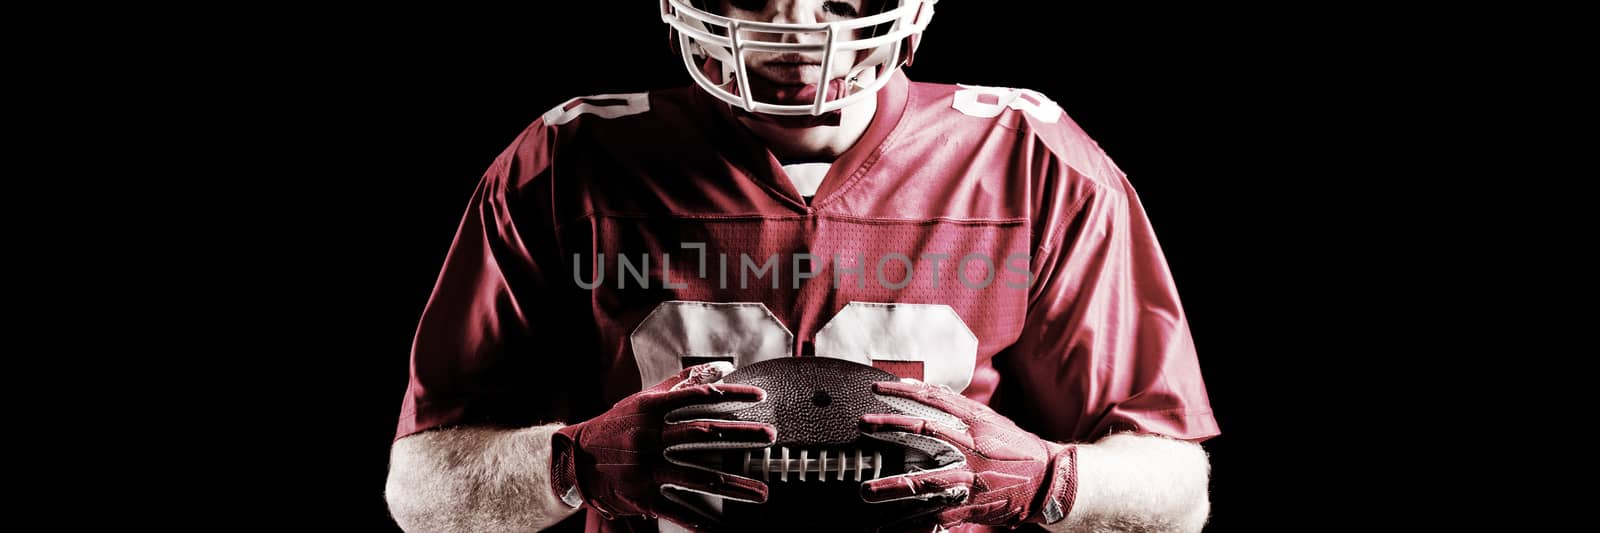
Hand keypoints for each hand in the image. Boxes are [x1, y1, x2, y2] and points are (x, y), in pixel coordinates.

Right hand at [551, 362, 776, 529]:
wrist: (576, 457)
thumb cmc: (618, 424)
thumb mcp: (645, 398)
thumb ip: (683, 382)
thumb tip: (722, 368)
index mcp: (651, 408)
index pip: (698, 397)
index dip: (731, 395)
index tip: (759, 396)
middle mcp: (649, 436)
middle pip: (703, 435)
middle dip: (741, 435)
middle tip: (771, 437)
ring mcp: (646, 467)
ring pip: (697, 476)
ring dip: (733, 485)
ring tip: (761, 493)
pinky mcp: (641, 495)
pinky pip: (675, 509)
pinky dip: (699, 521)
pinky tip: (720, 528)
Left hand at [859, 379, 1077, 530]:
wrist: (1049, 480)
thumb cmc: (1016, 448)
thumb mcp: (990, 420)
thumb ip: (957, 407)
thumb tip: (922, 388)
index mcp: (977, 421)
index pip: (935, 397)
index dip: (904, 390)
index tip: (877, 386)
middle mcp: (972, 446)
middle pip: (926, 431)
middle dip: (891, 428)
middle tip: (863, 427)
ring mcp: (971, 478)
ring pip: (927, 481)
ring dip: (893, 487)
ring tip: (867, 492)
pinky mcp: (971, 505)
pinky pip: (937, 517)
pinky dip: (913, 525)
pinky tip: (892, 529)